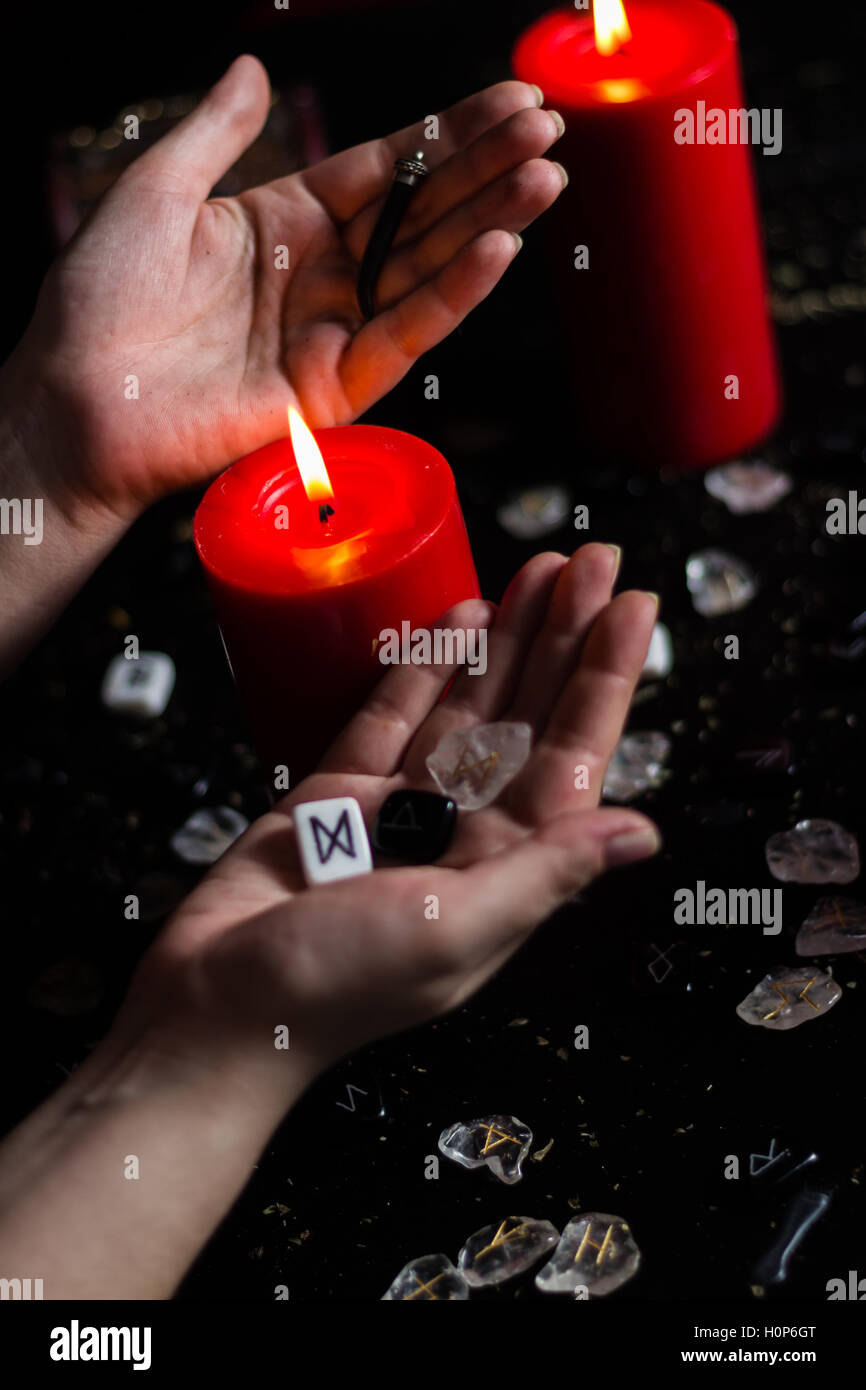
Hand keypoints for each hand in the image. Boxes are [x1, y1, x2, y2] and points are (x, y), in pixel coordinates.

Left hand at [7, 56, 565, 518]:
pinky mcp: (335, 389)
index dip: (446, 135)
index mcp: (284, 222)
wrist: (75, 400)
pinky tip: (498, 248)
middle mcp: (319, 276)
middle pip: (420, 214)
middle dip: (486, 170)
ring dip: (490, 224)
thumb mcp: (157, 191)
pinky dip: (453, 295)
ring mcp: (331, 332)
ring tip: (546, 177)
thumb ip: (217, 132)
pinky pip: (405, 334)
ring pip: (428, 270)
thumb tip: (252, 67)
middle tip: (548, 129)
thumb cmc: (100, 299)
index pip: (385, 169)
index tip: (508, 101)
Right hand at [123, 545, 659, 1087]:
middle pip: (530, 715)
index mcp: (507, 866)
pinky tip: (460, 615)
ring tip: (539, 570)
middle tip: (589, 558)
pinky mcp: (340, 790)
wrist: (216, 1008)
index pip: (574, 754)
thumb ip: (547, 872)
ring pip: (468, 703)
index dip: (605, 679)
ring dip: (506, 638)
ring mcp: (403, 806)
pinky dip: (425, 665)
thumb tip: (645, 833)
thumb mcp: (455, 930)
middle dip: (562, 637)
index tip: (631, 606)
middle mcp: (466, 830)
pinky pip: (394, 712)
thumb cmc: (337, 989)